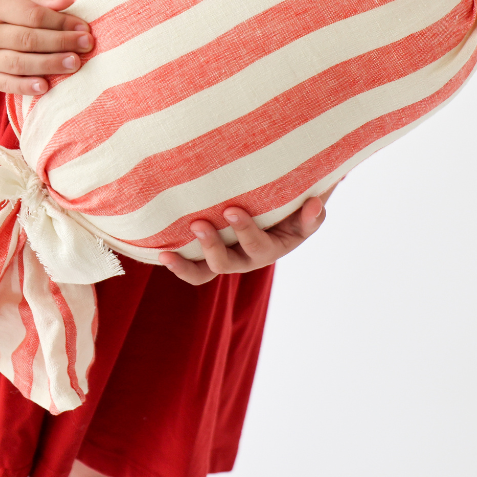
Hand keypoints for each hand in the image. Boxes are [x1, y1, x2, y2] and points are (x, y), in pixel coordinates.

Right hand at [0, 0, 93, 95]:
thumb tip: (66, 2)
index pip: (33, 16)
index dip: (61, 23)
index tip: (84, 28)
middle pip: (27, 40)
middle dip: (60, 43)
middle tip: (85, 45)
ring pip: (18, 63)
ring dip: (49, 65)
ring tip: (74, 64)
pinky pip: (5, 84)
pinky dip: (25, 87)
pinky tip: (46, 86)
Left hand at [158, 196, 327, 285]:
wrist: (281, 210)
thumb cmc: (295, 208)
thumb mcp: (309, 213)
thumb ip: (313, 213)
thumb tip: (314, 204)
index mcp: (271, 249)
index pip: (258, 245)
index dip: (244, 231)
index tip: (231, 210)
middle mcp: (246, 259)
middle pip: (226, 263)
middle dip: (212, 245)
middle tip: (199, 223)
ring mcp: (226, 259)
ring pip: (206, 272)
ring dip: (188, 263)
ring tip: (169, 250)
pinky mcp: (209, 256)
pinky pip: (194, 270)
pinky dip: (178, 265)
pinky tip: (162, 253)